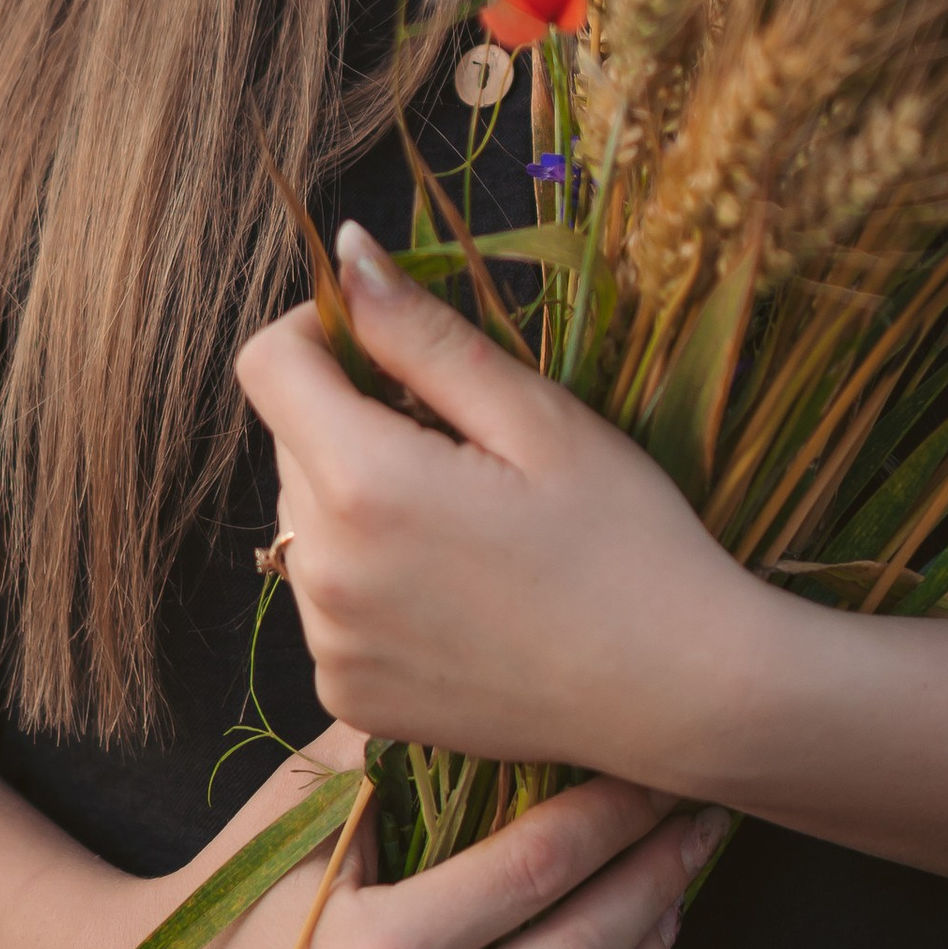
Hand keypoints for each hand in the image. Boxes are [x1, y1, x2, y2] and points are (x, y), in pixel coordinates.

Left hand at [232, 221, 767, 780]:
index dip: (322, 331)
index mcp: (363, 483)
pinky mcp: (350, 700)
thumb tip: (344, 248)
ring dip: (362, 504)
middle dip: (356, 420)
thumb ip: (421, 332)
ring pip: (308, 526)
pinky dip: (375, 583)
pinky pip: (329, 606)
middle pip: (291, 444)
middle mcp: (323, 573)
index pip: (267, 363)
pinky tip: (461, 594)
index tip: (395, 346)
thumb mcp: (535, 416)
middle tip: (467, 446)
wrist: (681, 692)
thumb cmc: (627, 540)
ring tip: (471, 527)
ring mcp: (330, 647)